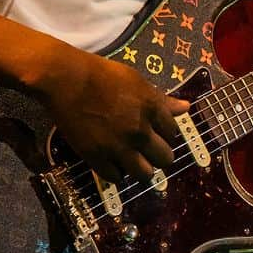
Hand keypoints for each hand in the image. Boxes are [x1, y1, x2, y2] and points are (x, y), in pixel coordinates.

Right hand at [35, 45, 188, 183]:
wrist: (67, 79)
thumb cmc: (102, 73)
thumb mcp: (136, 80)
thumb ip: (161, 99)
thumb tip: (186, 108)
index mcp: (152, 108)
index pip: (173, 132)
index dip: (166, 134)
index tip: (157, 132)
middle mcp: (140, 131)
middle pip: (165, 158)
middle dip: (159, 156)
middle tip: (148, 151)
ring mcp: (119, 146)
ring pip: (144, 175)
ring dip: (141, 170)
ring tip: (133, 162)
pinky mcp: (97, 157)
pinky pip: (116, 178)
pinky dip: (117, 173)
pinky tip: (113, 162)